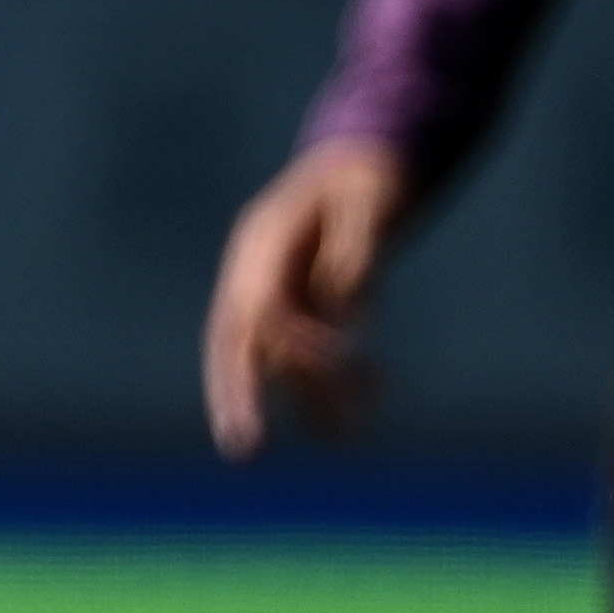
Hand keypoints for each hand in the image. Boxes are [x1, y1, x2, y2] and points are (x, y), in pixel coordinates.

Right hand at [199, 138, 416, 458]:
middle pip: (233, 343)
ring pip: (272, 360)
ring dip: (308, 398)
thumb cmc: (368, 177)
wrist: (363, 164)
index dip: (285, 345)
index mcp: (262, 240)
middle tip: (243, 448)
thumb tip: (342, 307)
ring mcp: (270, 294)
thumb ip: (357, 248)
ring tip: (353, 432)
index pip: (255, 306)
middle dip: (234, 395)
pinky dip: (334, 382)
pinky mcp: (295, 311)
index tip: (339, 364)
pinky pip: (303, 358)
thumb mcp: (371, 199)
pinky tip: (380, 388)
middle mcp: (254, 272)